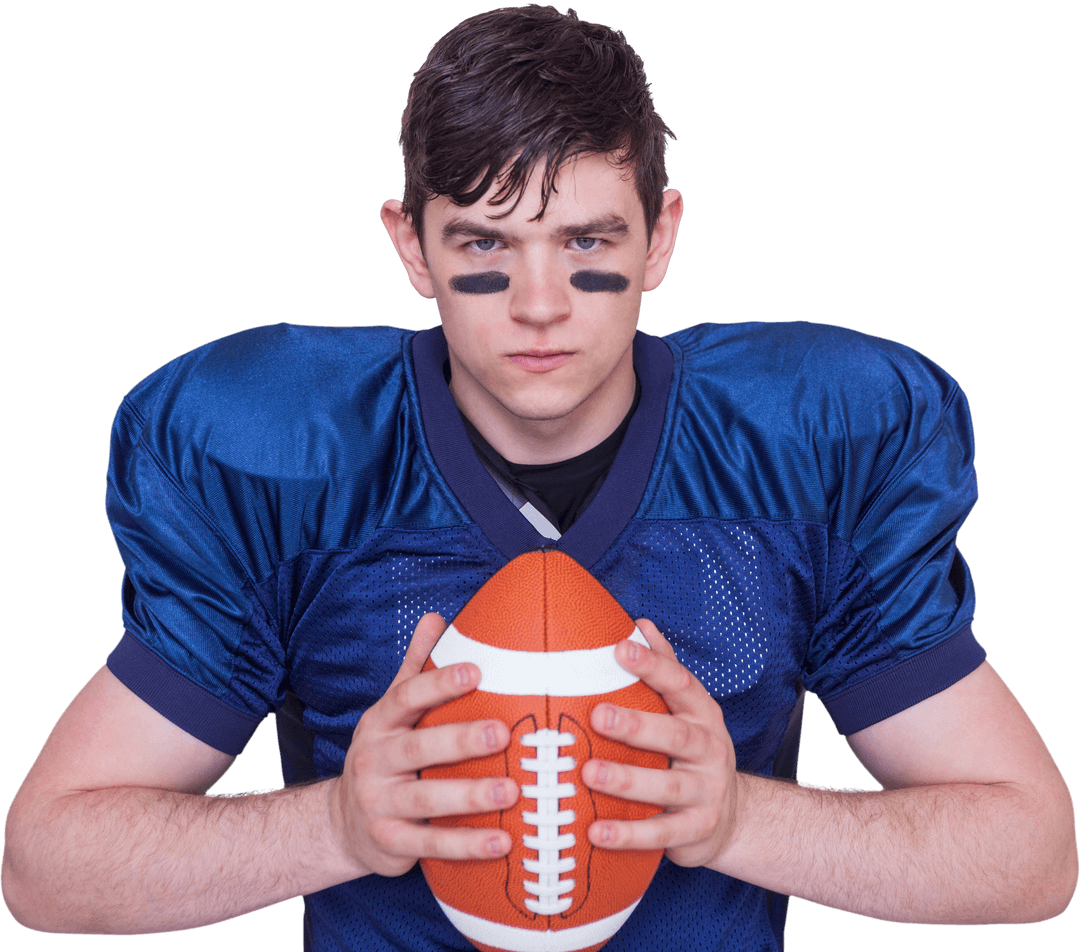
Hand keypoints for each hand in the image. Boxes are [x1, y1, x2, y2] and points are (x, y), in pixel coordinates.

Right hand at [331, 613, 518, 876]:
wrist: (343, 823)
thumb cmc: (385, 755)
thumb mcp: (392, 711)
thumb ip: (415, 667)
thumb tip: (436, 616)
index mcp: (380, 723)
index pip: (406, 697)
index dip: (439, 683)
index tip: (477, 670)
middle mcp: (373, 761)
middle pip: (417, 748)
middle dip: (460, 740)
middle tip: (504, 733)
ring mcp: (379, 804)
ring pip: (425, 800)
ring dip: (470, 796)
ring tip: (511, 791)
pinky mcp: (390, 844)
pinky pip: (431, 845)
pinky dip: (467, 845)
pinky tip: (503, 841)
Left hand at [581, 619, 737, 868]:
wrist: (730, 817)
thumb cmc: (692, 752)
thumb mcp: (686, 710)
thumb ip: (665, 667)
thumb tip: (640, 623)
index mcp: (702, 714)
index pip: (680, 684)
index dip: (653, 666)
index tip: (619, 649)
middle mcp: (710, 750)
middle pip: (675, 735)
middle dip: (636, 725)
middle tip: (598, 715)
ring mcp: (707, 792)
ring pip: (668, 785)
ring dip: (627, 780)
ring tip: (589, 773)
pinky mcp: (697, 830)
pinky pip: (662, 833)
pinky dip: (629, 835)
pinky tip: (595, 833)